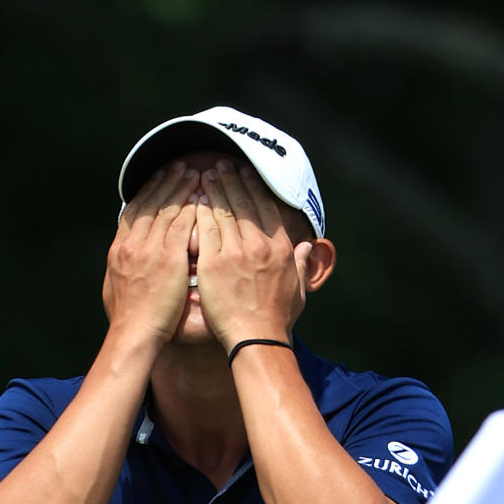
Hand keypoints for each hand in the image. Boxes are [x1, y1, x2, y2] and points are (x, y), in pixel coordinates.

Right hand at [102, 161, 199, 345]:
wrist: (133, 333)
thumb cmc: (128, 318)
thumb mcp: (115, 285)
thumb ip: (123, 266)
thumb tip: (123, 258)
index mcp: (119, 248)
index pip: (134, 210)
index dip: (147, 191)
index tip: (157, 177)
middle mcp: (132, 243)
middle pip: (150, 203)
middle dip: (165, 182)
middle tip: (178, 166)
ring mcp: (149, 249)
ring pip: (166, 209)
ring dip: (180, 188)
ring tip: (192, 173)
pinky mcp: (167, 258)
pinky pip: (181, 225)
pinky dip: (190, 209)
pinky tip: (201, 198)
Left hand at [193, 159, 312, 348]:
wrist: (256, 338)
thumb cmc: (277, 319)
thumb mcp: (299, 289)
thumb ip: (302, 264)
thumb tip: (308, 245)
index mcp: (280, 248)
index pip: (266, 207)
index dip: (254, 187)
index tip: (246, 173)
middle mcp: (259, 245)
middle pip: (243, 203)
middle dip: (231, 180)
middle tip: (220, 165)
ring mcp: (235, 252)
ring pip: (223, 211)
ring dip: (214, 189)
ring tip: (205, 175)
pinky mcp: (213, 263)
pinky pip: (205, 229)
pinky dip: (200, 211)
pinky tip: (194, 199)